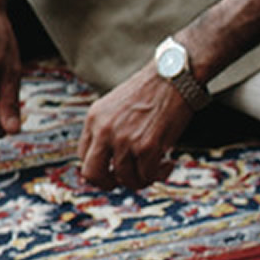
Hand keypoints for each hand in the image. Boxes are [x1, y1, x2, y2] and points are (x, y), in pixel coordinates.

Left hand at [76, 65, 191, 189]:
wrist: (175, 76)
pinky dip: (160, 174)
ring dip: (143, 179)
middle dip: (110, 183)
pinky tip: (169, 163)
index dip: (102, 168)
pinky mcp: (147, 147)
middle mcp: (104, 131)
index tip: (117, 168)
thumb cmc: (153, 90)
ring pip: (126, 179)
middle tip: (128, 179)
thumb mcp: (119, 106)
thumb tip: (117, 159)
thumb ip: (111, 128)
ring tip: (158, 167)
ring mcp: (125, 140)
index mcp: (94, 119)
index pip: (84, 157)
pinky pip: (148, 176)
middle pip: (92, 175)